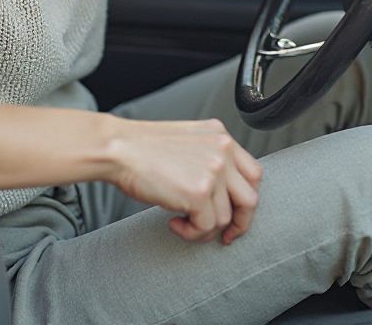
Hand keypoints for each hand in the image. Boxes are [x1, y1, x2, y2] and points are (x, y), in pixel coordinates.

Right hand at [104, 117, 262, 243]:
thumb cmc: (143, 148)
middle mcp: (222, 150)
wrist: (119, 148)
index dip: (245, 199)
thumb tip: (222, 193)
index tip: (235, 215)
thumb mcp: (188, 142)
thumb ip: (210, 158)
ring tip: (181, 221)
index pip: (253, 173)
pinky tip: (174, 222)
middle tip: (225, 236)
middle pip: (250, 198)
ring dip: (204, 228)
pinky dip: (191, 233)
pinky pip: (207, 227)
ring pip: (226, 218)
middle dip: (240, 223)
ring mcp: (213, 170)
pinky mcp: (199, 192)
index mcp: (220, 135)